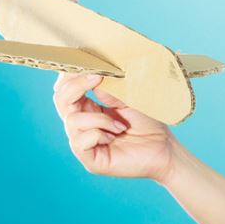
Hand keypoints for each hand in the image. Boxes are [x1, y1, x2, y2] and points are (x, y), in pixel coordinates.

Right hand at [52, 72, 177, 182]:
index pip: (67, 90)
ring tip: (120, 125)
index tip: (87, 63)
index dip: (71, 76)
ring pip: (72, 121)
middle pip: (60, 101)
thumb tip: (93, 77)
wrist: (164, 147)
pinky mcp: (90, 160)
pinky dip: (98, 134)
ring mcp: (84, 143)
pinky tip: (114, 137)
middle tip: (96, 77)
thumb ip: (109, 89)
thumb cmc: (149, 123)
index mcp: (89, 109)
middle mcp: (82, 125)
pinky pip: (80, 142)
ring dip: (99, 118)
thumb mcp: (129, 99)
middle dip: (75, 86)